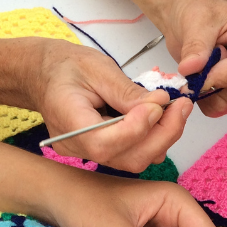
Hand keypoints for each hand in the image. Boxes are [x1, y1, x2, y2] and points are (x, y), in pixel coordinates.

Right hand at [28, 39, 191, 172]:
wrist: (45, 75)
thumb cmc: (66, 67)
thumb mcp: (97, 68)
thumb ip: (128, 91)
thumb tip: (161, 103)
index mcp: (68, 123)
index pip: (106, 141)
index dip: (138, 127)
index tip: (161, 102)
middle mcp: (78, 148)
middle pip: (128, 157)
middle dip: (163, 134)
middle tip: (182, 107)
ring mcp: (90, 154)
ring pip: (135, 160)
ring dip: (163, 137)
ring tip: (177, 110)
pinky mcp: (104, 153)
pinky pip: (133, 154)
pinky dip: (154, 139)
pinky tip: (164, 118)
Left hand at [155, 0, 226, 116]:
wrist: (189, 14)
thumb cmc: (196, 10)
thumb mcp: (194, 22)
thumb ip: (195, 47)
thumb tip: (190, 69)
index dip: (216, 77)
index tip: (191, 72)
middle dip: (216, 85)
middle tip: (198, 67)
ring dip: (212, 93)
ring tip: (202, 69)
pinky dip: (210, 99)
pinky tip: (203, 80)